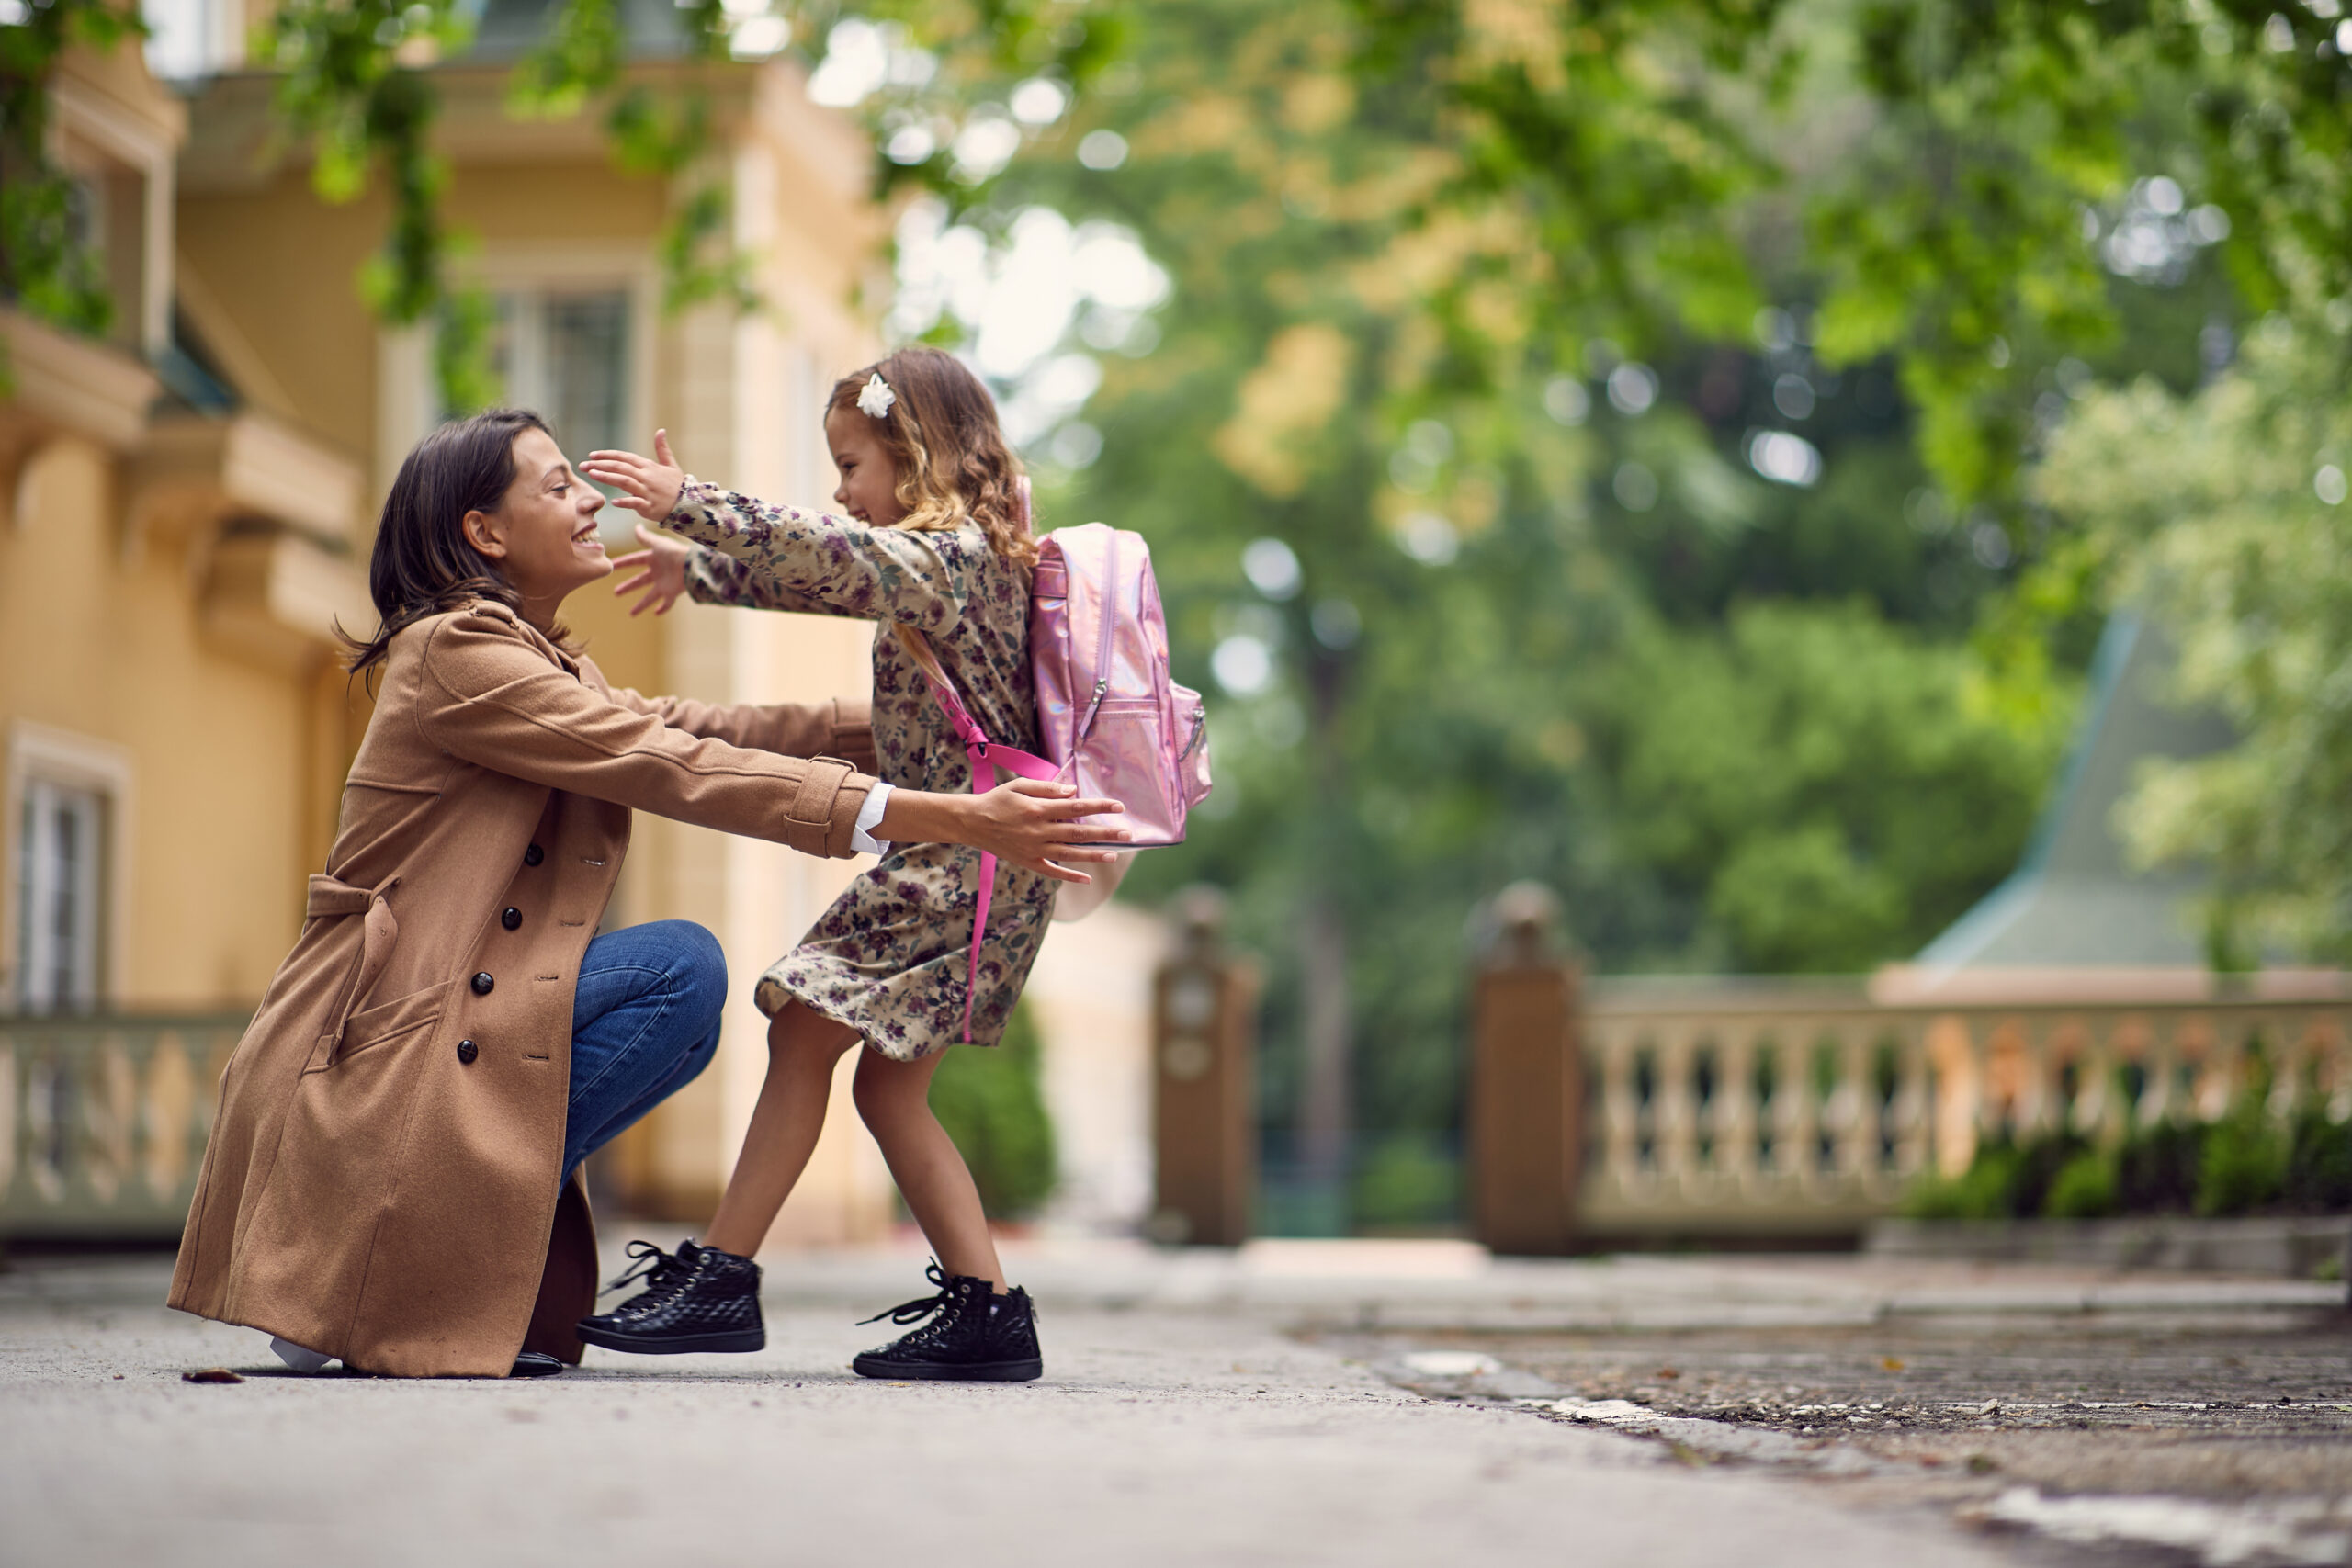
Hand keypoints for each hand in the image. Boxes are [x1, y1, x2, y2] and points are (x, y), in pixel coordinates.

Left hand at [581, 430, 685, 523]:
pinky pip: (636, 503)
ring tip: (592, 475)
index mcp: (649, 466)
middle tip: (583, 466)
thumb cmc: (678, 486)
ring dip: (607, 477)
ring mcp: (648, 491)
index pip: (624, 457)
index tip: (592, 455)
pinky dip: (625, 501)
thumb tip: (661, 430)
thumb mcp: (671, 465)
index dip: (607, 455)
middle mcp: (646, 477)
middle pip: (620, 467)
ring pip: (624, 481)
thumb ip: (662, 449)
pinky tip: (613, 501)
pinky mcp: (650, 506)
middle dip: (600, 465)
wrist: (690, 504)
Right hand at [611, 524, 691, 616]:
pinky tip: (656, 613)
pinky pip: (667, 603)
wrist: (691, 564)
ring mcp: (665, 583)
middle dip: (628, 587)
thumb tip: (636, 526)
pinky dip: (663, 609)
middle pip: (640, 581)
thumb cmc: (674, 552)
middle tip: (615, 592)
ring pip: (650, 596)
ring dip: (641, 605)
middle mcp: (658, 572)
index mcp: (653, 558)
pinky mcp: (672, 592)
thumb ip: (645, 537)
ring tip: (631, 614)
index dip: (622, 563)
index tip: (611, 566)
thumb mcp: (657, 543)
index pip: (634, 561)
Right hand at [879, 778, 1129, 884]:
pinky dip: (1069, 876)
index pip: (1075, 808)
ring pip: (1069, 854)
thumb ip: (1048, 789)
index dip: (1098, 807)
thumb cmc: (997, 800)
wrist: (972, 822)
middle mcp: (1039, 830)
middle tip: (1128, 834)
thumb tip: (1073, 791)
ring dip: (1093, 855)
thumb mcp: (1020, 786)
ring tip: (1115, 855)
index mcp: (1039, 809)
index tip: (1118, 807)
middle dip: (1104, 833)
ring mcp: (1034, 848)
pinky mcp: (1028, 861)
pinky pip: (1052, 871)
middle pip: (1078, 833)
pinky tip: (1087, 878)